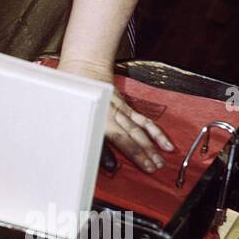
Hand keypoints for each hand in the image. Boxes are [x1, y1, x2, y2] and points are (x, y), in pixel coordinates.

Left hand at [56, 58, 174, 173]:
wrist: (84, 68)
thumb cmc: (75, 94)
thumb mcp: (73, 116)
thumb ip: (90, 140)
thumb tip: (107, 163)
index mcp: (100, 118)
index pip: (121, 140)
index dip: (134, 154)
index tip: (144, 166)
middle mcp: (113, 115)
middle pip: (133, 137)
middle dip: (146, 154)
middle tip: (156, 169)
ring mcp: (122, 111)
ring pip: (140, 130)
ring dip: (152, 146)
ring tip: (162, 161)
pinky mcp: (126, 107)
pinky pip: (143, 121)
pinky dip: (155, 132)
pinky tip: (165, 143)